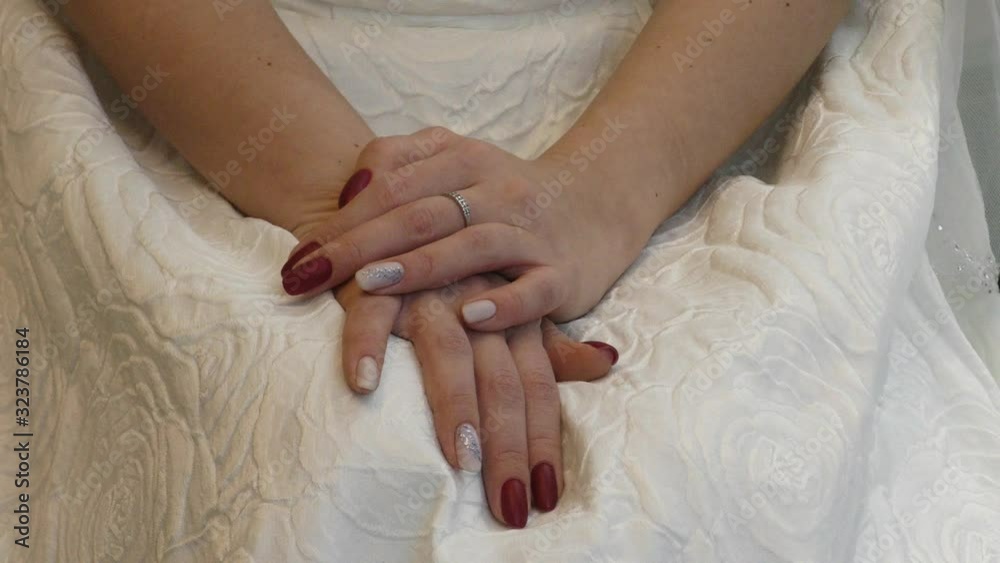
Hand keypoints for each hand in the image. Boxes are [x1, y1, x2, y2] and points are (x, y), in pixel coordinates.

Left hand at [279, 127, 651, 328]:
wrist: (594, 204)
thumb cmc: (502, 193)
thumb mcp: (454, 161)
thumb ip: (400, 162)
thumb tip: (348, 191)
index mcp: (464, 160)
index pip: (395, 183)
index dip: (344, 218)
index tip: (299, 256)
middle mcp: (497, 192)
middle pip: (422, 214)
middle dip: (361, 245)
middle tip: (311, 275)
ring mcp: (530, 233)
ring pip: (473, 246)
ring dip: (420, 267)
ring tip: (369, 286)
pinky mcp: (561, 275)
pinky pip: (533, 290)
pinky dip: (504, 303)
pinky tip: (470, 316)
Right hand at [334, 275, 618, 527]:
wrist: (404, 206)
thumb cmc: (458, 266)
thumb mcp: (512, 302)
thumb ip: (550, 340)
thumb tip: (605, 363)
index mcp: (515, 317)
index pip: (538, 387)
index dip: (543, 440)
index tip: (546, 495)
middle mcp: (481, 304)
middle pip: (503, 382)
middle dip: (508, 446)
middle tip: (509, 505)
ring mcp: (433, 290)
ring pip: (449, 353)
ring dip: (456, 405)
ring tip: (461, 459)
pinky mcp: (380, 277)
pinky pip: (372, 314)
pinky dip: (366, 347)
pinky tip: (364, 386)